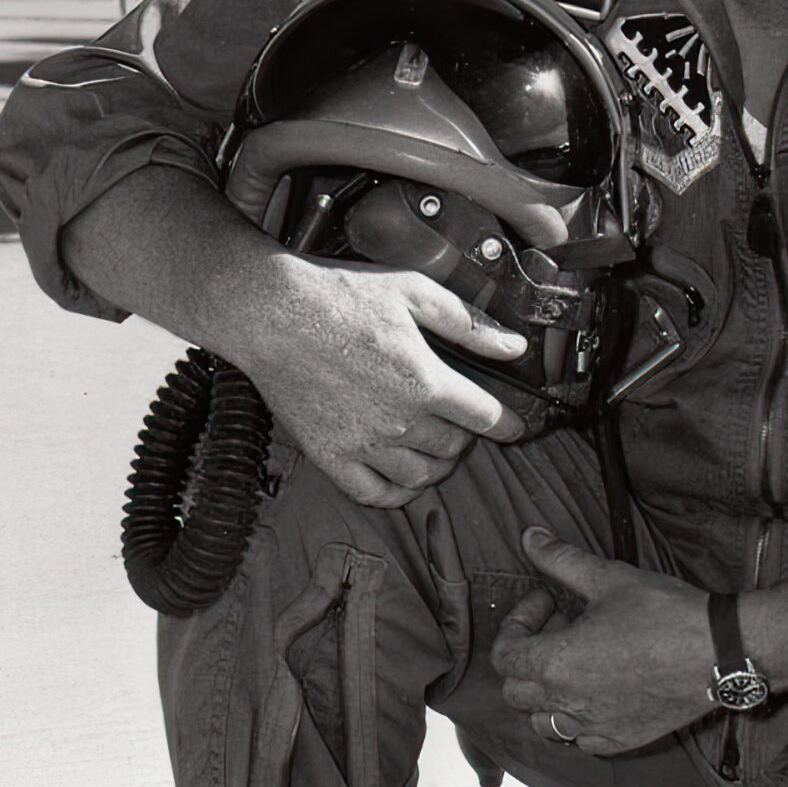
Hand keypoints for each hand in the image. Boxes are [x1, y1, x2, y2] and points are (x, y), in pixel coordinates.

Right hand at [226, 253, 528, 508]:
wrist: (270, 312)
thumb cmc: (338, 296)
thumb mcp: (413, 292)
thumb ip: (468, 324)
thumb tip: (513, 346)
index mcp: (425, 381)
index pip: (485, 418)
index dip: (508, 424)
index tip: (516, 427)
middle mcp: (399, 420)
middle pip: (454, 448)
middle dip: (466, 435)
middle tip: (459, 419)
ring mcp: (363, 443)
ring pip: (421, 476)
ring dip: (436, 465)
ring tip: (433, 445)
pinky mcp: (329, 456)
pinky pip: (374, 494)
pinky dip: (397, 493)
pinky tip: (401, 475)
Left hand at [491, 528, 717, 754]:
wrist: (719, 651)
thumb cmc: (665, 615)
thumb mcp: (608, 578)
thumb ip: (561, 559)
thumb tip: (531, 537)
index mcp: (557, 664)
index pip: (504, 657)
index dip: (517, 623)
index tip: (547, 602)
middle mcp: (569, 704)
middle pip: (516, 692)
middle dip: (527, 656)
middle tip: (558, 627)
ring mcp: (596, 727)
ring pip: (543, 723)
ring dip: (546, 693)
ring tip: (572, 661)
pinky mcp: (622, 739)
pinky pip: (582, 740)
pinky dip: (578, 719)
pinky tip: (598, 692)